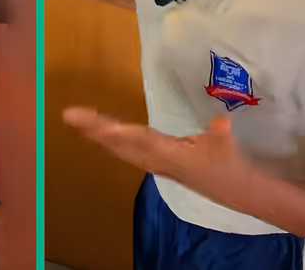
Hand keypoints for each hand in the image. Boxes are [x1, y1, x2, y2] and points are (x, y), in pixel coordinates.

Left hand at [63, 107, 253, 193]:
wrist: (233, 189)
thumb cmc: (228, 164)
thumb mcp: (225, 146)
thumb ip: (220, 135)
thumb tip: (221, 122)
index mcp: (170, 156)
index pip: (141, 141)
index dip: (121, 134)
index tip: (100, 126)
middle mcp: (156, 161)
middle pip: (120, 144)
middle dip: (96, 130)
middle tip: (70, 116)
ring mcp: (154, 163)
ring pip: (119, 148)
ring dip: (98, 135)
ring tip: (77, 121)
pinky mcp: (156, 163)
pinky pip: (126, 151)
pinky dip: (110, 141)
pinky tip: (101, 134)